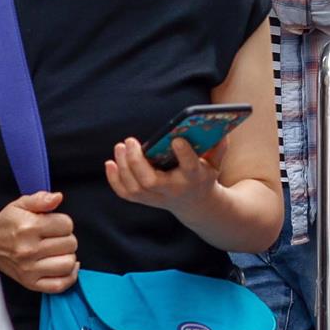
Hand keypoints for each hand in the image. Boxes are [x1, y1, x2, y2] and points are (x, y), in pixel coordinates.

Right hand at [0, 192, 78, 293]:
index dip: (63, 222)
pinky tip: (64, 266)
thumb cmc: (7, 223)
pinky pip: (60, 285)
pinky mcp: (30, 283)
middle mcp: (29, 250)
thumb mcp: (21, 204)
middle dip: (66, 238)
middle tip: (55, 237)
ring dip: (68, 256)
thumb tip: (58, 197)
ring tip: (58, 251)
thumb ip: (41, 199)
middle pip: (70, 244)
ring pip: (68, 264)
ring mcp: (30, 269)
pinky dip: (69, 276)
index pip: (66, 225)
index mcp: (28, 227)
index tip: (54, 224)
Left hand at [104, 137, 219, 218]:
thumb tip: (219, 125)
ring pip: (135, 188)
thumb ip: (219, 146)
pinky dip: (115, 180)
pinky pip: (126, 194)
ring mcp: (157, 198)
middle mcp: (174, 190)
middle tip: (130, 140)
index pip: (189, 167)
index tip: (176, 139)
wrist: (196, 205)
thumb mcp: (215, 162)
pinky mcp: (146, 200)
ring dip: (123, 167)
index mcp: (193, 177)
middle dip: (136, 161)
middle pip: (150, 181)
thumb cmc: (203, 175)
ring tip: (120, 146)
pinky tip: (110, 163)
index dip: (184, 154)